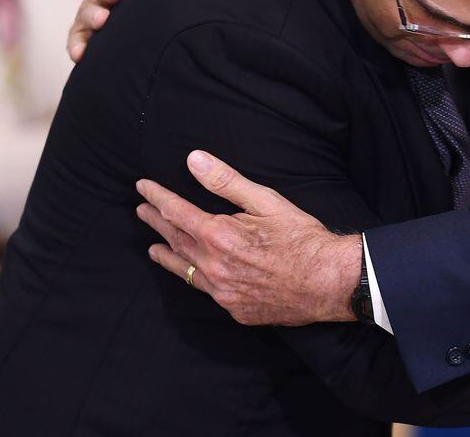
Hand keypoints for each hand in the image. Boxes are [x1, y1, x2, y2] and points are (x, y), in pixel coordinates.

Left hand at [135, 150, 359, 325]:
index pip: (176, 212)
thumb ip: (226, 181)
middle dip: (157, 222)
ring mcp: (223, 292)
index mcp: (218, 236)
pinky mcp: (235, 309)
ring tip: (153, 248)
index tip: (143, 187)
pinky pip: (207, 291)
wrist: (328, 282)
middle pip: (175, 240)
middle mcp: (214, 267)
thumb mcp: (266, 201)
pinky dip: (195, 278)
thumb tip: (194, 160)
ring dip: (167, 255)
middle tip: (142, 211)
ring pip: (185, 270)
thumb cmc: (301, 238)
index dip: (157, 197)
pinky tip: (195, 274)